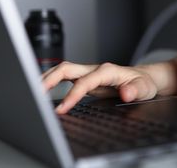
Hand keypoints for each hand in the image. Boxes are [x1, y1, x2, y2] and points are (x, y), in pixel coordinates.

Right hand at [43, 61, 157, 113]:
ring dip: (46, 79)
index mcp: (107, 71)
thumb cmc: (143, 83)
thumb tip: (125, 93)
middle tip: (34, 94)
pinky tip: (42, 91)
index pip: (84, 82)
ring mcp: (88, 72)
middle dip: (49, 80)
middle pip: (66, 69)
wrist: (144, 79)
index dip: (72, 95)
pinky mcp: (85, 78)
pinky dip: (51, 82)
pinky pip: (64, 77)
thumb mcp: (144, 88)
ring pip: (62, 71)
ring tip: (31, 93)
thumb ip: (135, 90)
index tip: (62, 108)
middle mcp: (95, 69)